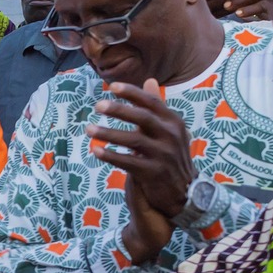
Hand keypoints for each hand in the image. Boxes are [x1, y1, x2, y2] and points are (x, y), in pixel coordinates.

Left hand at [86, 81, 192, 262]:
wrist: (184, 192)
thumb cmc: (170, 156)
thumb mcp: (168, 130)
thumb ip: (156, 107)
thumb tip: (150, 80)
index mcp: (173, 122)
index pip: (151, 102)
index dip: (132, 93)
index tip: (111, 86)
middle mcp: (171, 136)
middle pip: (143, 118)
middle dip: (119, 110)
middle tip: (97, 106)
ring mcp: (164, 155)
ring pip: (133, 140)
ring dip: (109, 134)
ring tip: (89, 130)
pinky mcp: (154, 173)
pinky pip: (129, 162)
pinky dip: (111, 156)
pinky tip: (96, 151)